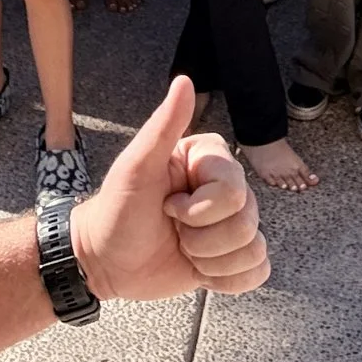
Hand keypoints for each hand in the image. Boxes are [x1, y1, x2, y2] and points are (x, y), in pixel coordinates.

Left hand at [70, 76, 269, 302]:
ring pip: (253, 249)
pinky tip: (200, 272)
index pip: (234, 192)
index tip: (166, 206)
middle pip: (247, 222)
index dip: (198, 211)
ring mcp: (231, 225)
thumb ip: (163, 126)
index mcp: (210, 161)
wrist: (104, 260)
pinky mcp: (232, 257)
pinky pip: (257, 272)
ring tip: (182, 250)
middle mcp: (228, 189)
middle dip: (202, 239)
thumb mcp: (136, 168)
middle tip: (172, 231)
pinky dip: (227, 280)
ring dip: (211, 261)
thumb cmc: (116, 210)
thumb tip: (184, 81)